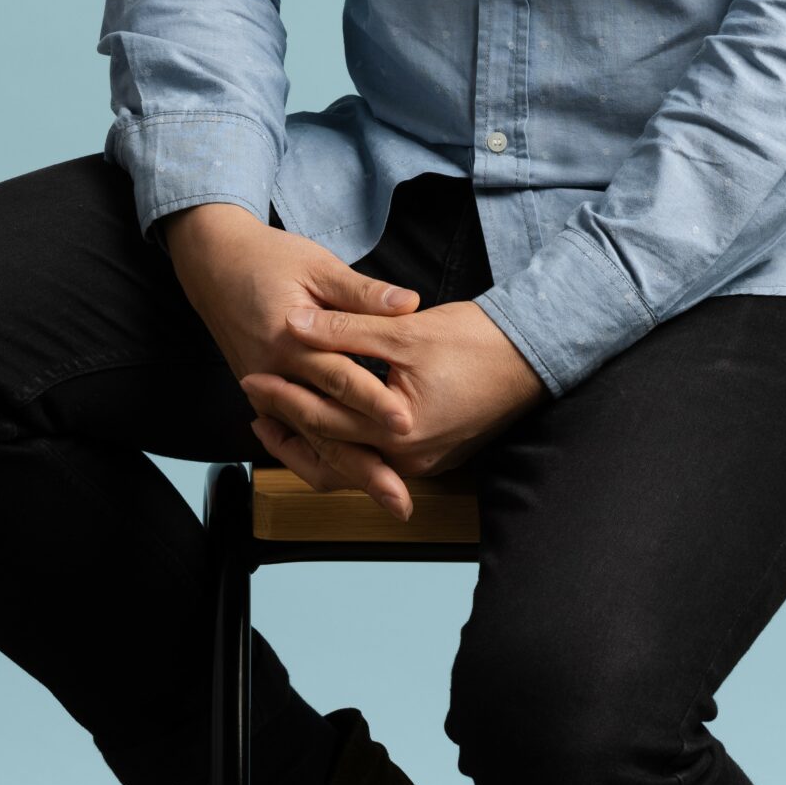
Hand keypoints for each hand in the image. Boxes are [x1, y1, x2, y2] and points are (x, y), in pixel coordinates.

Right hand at [160, 204, 420, 516]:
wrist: (213, 263)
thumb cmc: (268, 258)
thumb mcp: (317, 264)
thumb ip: (362, 292)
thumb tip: (409, 304)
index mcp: (290, 338)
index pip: (338, 377)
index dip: (372, 401)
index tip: (405, 423)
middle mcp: (273, 373)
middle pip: (324, 427)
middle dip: (363, 464)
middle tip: (399, 495)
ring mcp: (263, 389)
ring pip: (308, 442)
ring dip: (345, 472)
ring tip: (383, 496)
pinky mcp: (261, 394)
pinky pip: (289, 437)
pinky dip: (316, 460)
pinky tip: (345, 480)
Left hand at [240, 296, 546, 509]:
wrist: (533, 355)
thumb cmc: (475, 340)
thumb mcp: (404, 329)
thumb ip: (346, 328)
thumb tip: (296, 323)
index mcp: (397, 429)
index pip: (323, 415)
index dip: (284, 394)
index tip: (252, 376)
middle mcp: (407, 457)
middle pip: (331, 445)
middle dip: (289, 420)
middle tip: (252, 396)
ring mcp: (422, 461)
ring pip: (351, 458)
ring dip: (313, 438)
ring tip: (277, 418)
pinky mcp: (432, 454)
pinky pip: (375, 455)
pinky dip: (345, 440)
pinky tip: (328, 420)